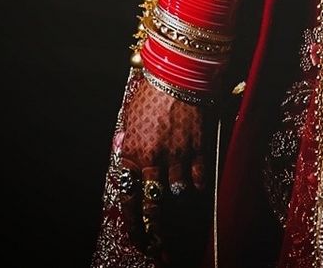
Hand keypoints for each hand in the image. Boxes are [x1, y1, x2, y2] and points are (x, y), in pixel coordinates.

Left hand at [114, 68, 212, 263]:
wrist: (177, 72)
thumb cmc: (150, 92)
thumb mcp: (131, 118)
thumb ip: (129, 143)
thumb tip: (125, 158)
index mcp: (132, 153)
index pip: (130, 199)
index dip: (134, 224)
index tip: (138, 239)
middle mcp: (153, 159)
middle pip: (154, 206)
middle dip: (156, 232)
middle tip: (160, 249)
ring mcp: (177, 155)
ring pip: (176, 192)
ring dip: (176, 201)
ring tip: (178, 212)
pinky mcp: (197, 147)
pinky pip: (197, 177)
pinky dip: (195, 185)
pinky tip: (194, 188)